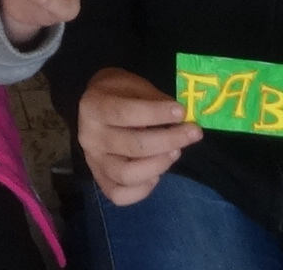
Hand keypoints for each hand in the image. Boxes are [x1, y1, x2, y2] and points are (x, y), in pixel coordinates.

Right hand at [76, 67, 202, 205]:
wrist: (96, 105)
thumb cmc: (120, 94)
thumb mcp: (134, 86)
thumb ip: (154, 100)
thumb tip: (181, 117)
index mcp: (93, 107)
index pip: (125, 113)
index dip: (156, 114)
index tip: (181, 112)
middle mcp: (89, 137)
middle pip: (132, 146)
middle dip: (168, 140)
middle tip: (192, 133)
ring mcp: (93, 161)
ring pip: (127, 174)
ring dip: (159, 165)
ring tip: (176, 152)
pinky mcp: (100, 180)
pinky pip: (120, 196)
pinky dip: (143, 190)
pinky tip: (156, 174)